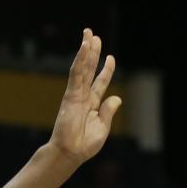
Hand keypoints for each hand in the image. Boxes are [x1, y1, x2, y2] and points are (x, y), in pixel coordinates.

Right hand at [47, 29, 120, 163]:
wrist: (70, 152)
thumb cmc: (84, 145)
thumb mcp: (103, 127)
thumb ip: (108, 111)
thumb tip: (116, 98)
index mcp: (92, 105)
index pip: (100, 83)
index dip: (106, 70)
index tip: (111, 58)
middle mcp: (83, 96)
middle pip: (90, 70)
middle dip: (93, 53)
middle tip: (95, 36)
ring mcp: (76, 94)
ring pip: (82, 67)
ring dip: (86, 50)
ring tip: (89, 34)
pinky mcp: (70, 94)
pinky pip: (76, 73)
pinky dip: (80, 59)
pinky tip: (84, 46)